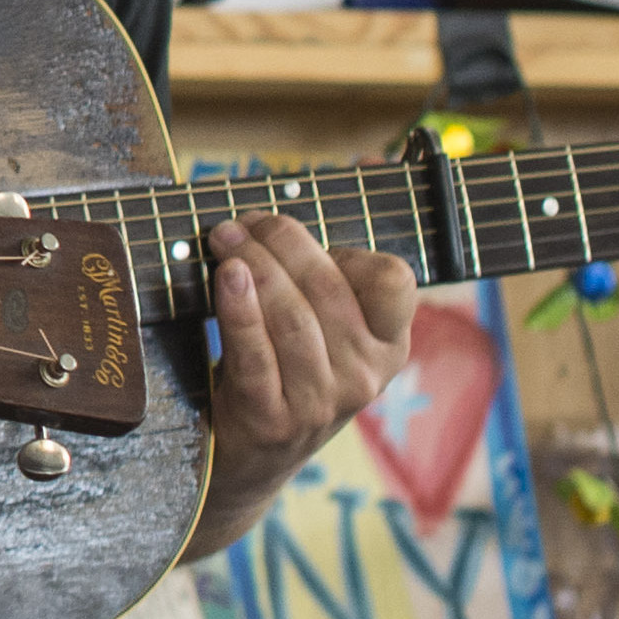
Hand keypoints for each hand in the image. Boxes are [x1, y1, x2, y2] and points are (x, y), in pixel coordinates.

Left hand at [196, 212, 418, 528]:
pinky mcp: (273, 421)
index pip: (394, 281)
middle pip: (327, 287)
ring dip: (254, 265)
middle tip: (240, 223)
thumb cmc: (284, 370)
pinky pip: (256, 354)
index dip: (346, 245)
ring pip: (292, 316)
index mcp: (388, 346)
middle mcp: (365, 376)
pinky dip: (240, 309)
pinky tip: (226, 277)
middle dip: (280, 241)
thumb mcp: (326, 327)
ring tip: (224, 239)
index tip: (294, 228)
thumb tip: (370, 157)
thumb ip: (333, 262)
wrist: (247, 462)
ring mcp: (321, 403)